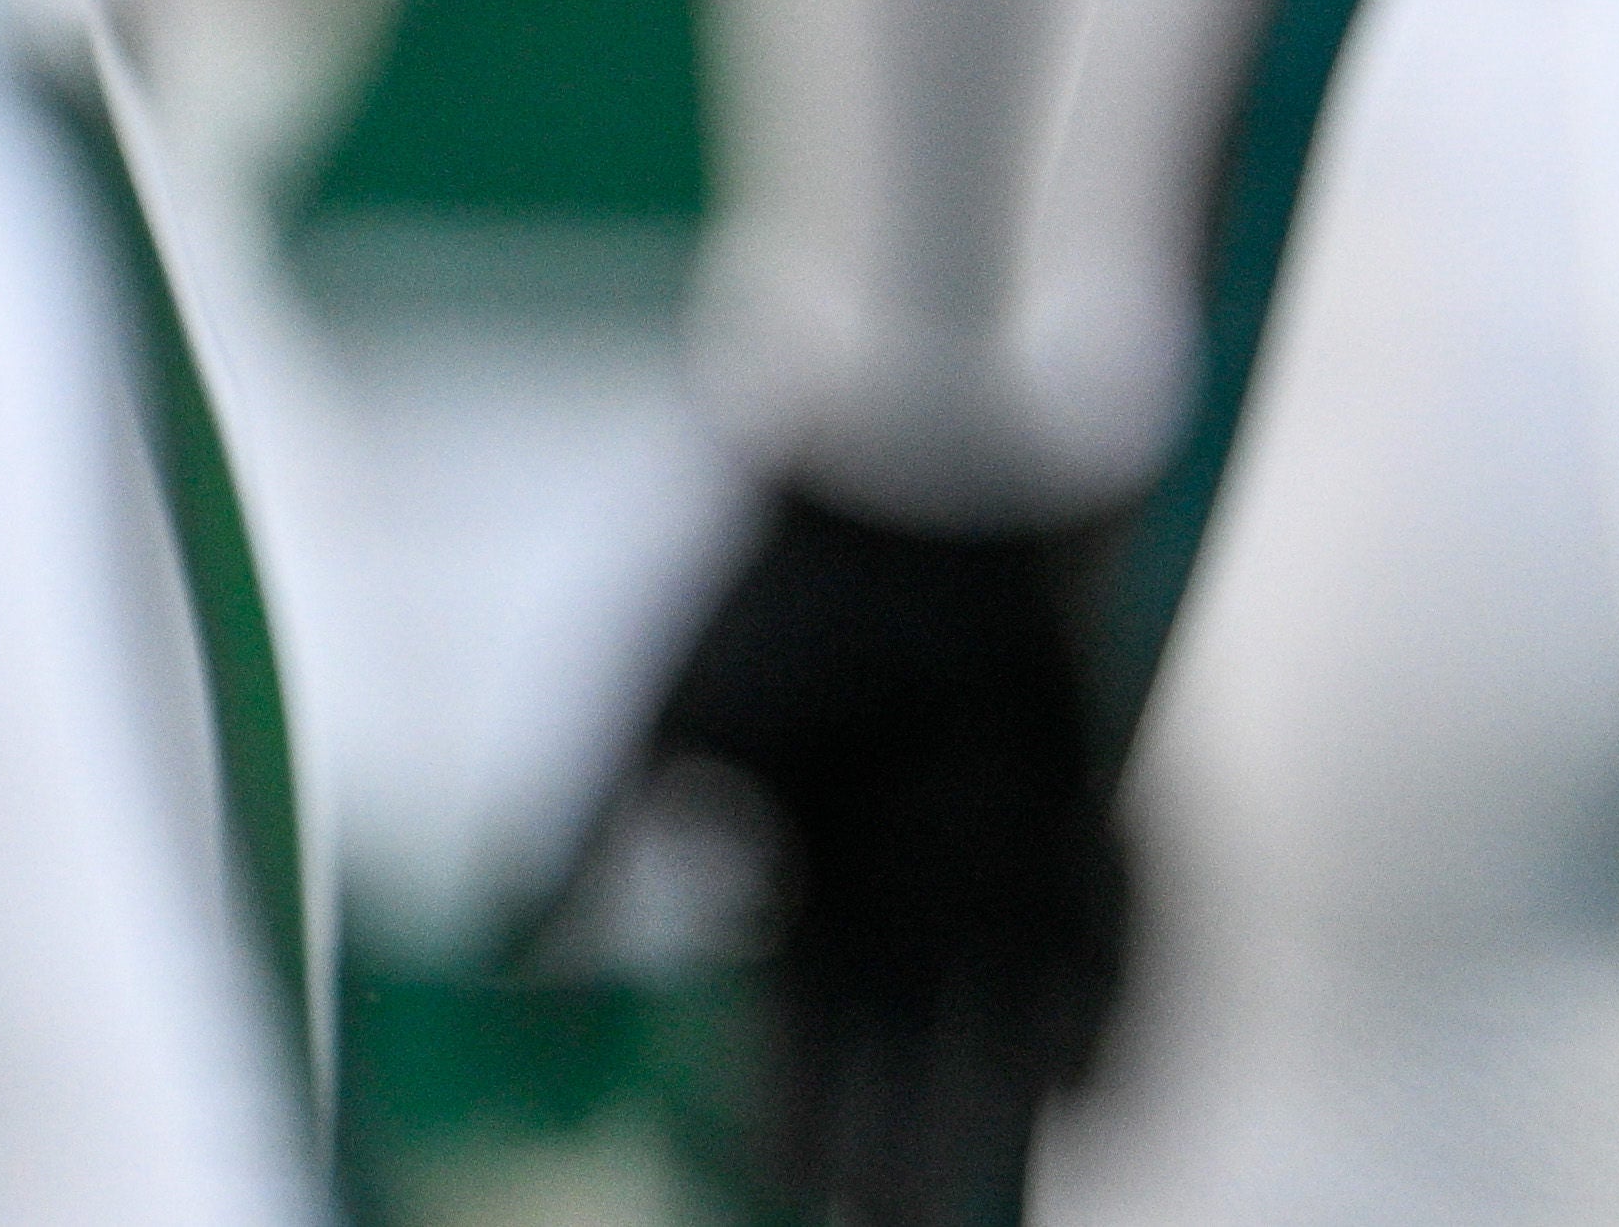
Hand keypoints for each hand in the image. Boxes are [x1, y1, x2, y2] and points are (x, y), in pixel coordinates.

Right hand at [600, 489, 1131, 1222]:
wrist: (909, 464)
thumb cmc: (774, 588)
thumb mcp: (652, 718)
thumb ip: (577, 840)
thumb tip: (504, 958)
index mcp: (804, 885)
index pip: (790, 1043)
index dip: (783, 1124)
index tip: (780, 1189)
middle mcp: (907, 885)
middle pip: (905, 1052)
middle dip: (902, 1147)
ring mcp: (999, 847)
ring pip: (1007, 1011)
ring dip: (1010, 1102)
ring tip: (1016, 1179)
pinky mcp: (1083, 798)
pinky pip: (1109, 926)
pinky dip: (1115, 1007)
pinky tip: (1106, 1083)